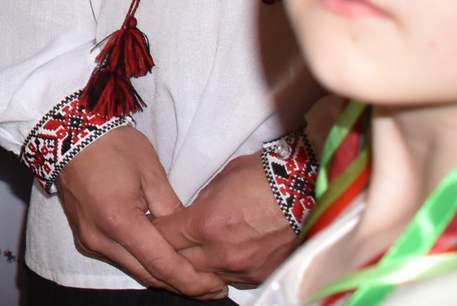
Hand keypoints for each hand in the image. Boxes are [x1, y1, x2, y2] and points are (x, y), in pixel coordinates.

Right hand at [53, 126, 227, 298]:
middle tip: (214, 287)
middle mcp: (100, 238)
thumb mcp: (151, 171)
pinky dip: (145, 264)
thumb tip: (191, 237)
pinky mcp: (85, 238)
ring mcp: (89, 240)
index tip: (218, 287)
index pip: (162, 264)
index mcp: (118, 221)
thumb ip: (172, 209)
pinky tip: (165, 261)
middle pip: (149, 275)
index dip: (192, 281)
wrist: (68, 132)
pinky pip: (120, 260)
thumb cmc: (111, 144)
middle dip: (183, 285)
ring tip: (196, 278)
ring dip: (165, 276)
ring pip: (135, 271)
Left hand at [152, 151, 297, 288]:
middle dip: (169, 253)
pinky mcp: (261, 275)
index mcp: (206, 223)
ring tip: (192, 253)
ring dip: (195, 266)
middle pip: (179, 263)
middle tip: (163, 244)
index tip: (149, 227)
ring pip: (204, 276)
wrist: (307, 187)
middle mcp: (222, 252)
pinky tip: (220, 258)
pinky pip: (231, 280)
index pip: (164, 238)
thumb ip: (199, 203)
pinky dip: (221, 271)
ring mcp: (243, 268)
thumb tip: (187, 216)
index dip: (153, 232)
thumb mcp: (221, 180)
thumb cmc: (263, 176)